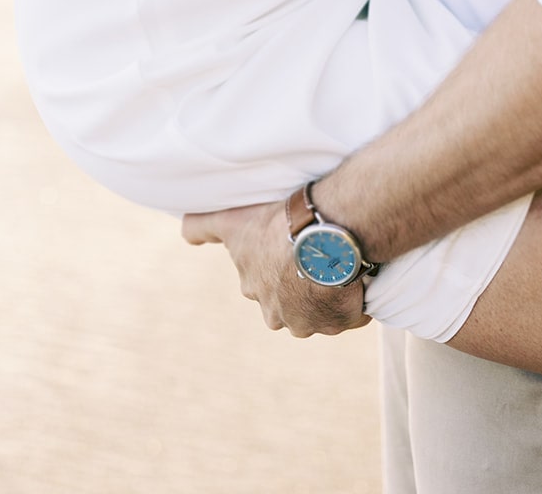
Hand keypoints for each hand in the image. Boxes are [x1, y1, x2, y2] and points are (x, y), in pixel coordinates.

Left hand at [181, 200, 371, 337]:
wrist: (322, 236)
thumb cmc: (274, 225)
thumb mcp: (230, 220)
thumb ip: (202, 227)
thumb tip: (184, 235)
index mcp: (256, 292)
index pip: (263, 284)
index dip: (274, 265)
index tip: (287, 247)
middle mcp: (280, 315)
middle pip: (292, 302)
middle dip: (301, 284)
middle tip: (315, 251)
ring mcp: (312, 321)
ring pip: (323, 307)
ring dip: (330, 291)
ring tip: (339, 259)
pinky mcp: (342, 321)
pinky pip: (353, 310)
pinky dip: (356, 296)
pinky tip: (357, 271)